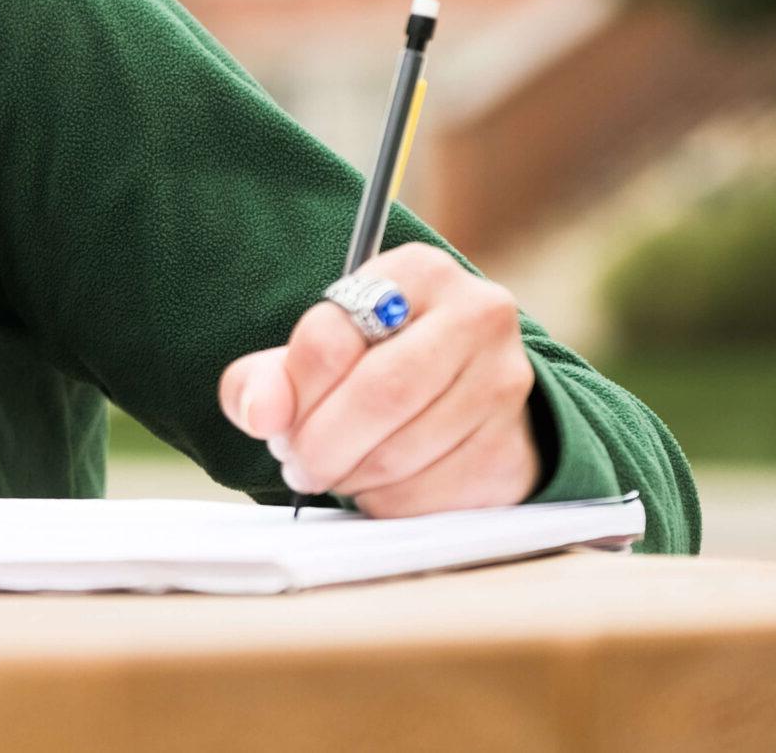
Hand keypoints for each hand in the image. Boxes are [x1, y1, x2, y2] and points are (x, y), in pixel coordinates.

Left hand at [216, 242, 543, 517]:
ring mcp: (505, 383)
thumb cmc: (373, 368)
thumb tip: (261, 413)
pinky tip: (379, 485)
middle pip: (379, 395)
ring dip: (351, 476)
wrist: (459, 402)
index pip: (331, 336)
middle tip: (299, 462)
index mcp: (419, 271)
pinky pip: (430, 497)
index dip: (292, 393)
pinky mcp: (513, 451)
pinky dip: (388, 503)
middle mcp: (477, 314)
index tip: (277, 421)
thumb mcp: (314, 356)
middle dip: (320, 444)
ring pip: (402, 453)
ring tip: (338, 468)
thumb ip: (267, 378)